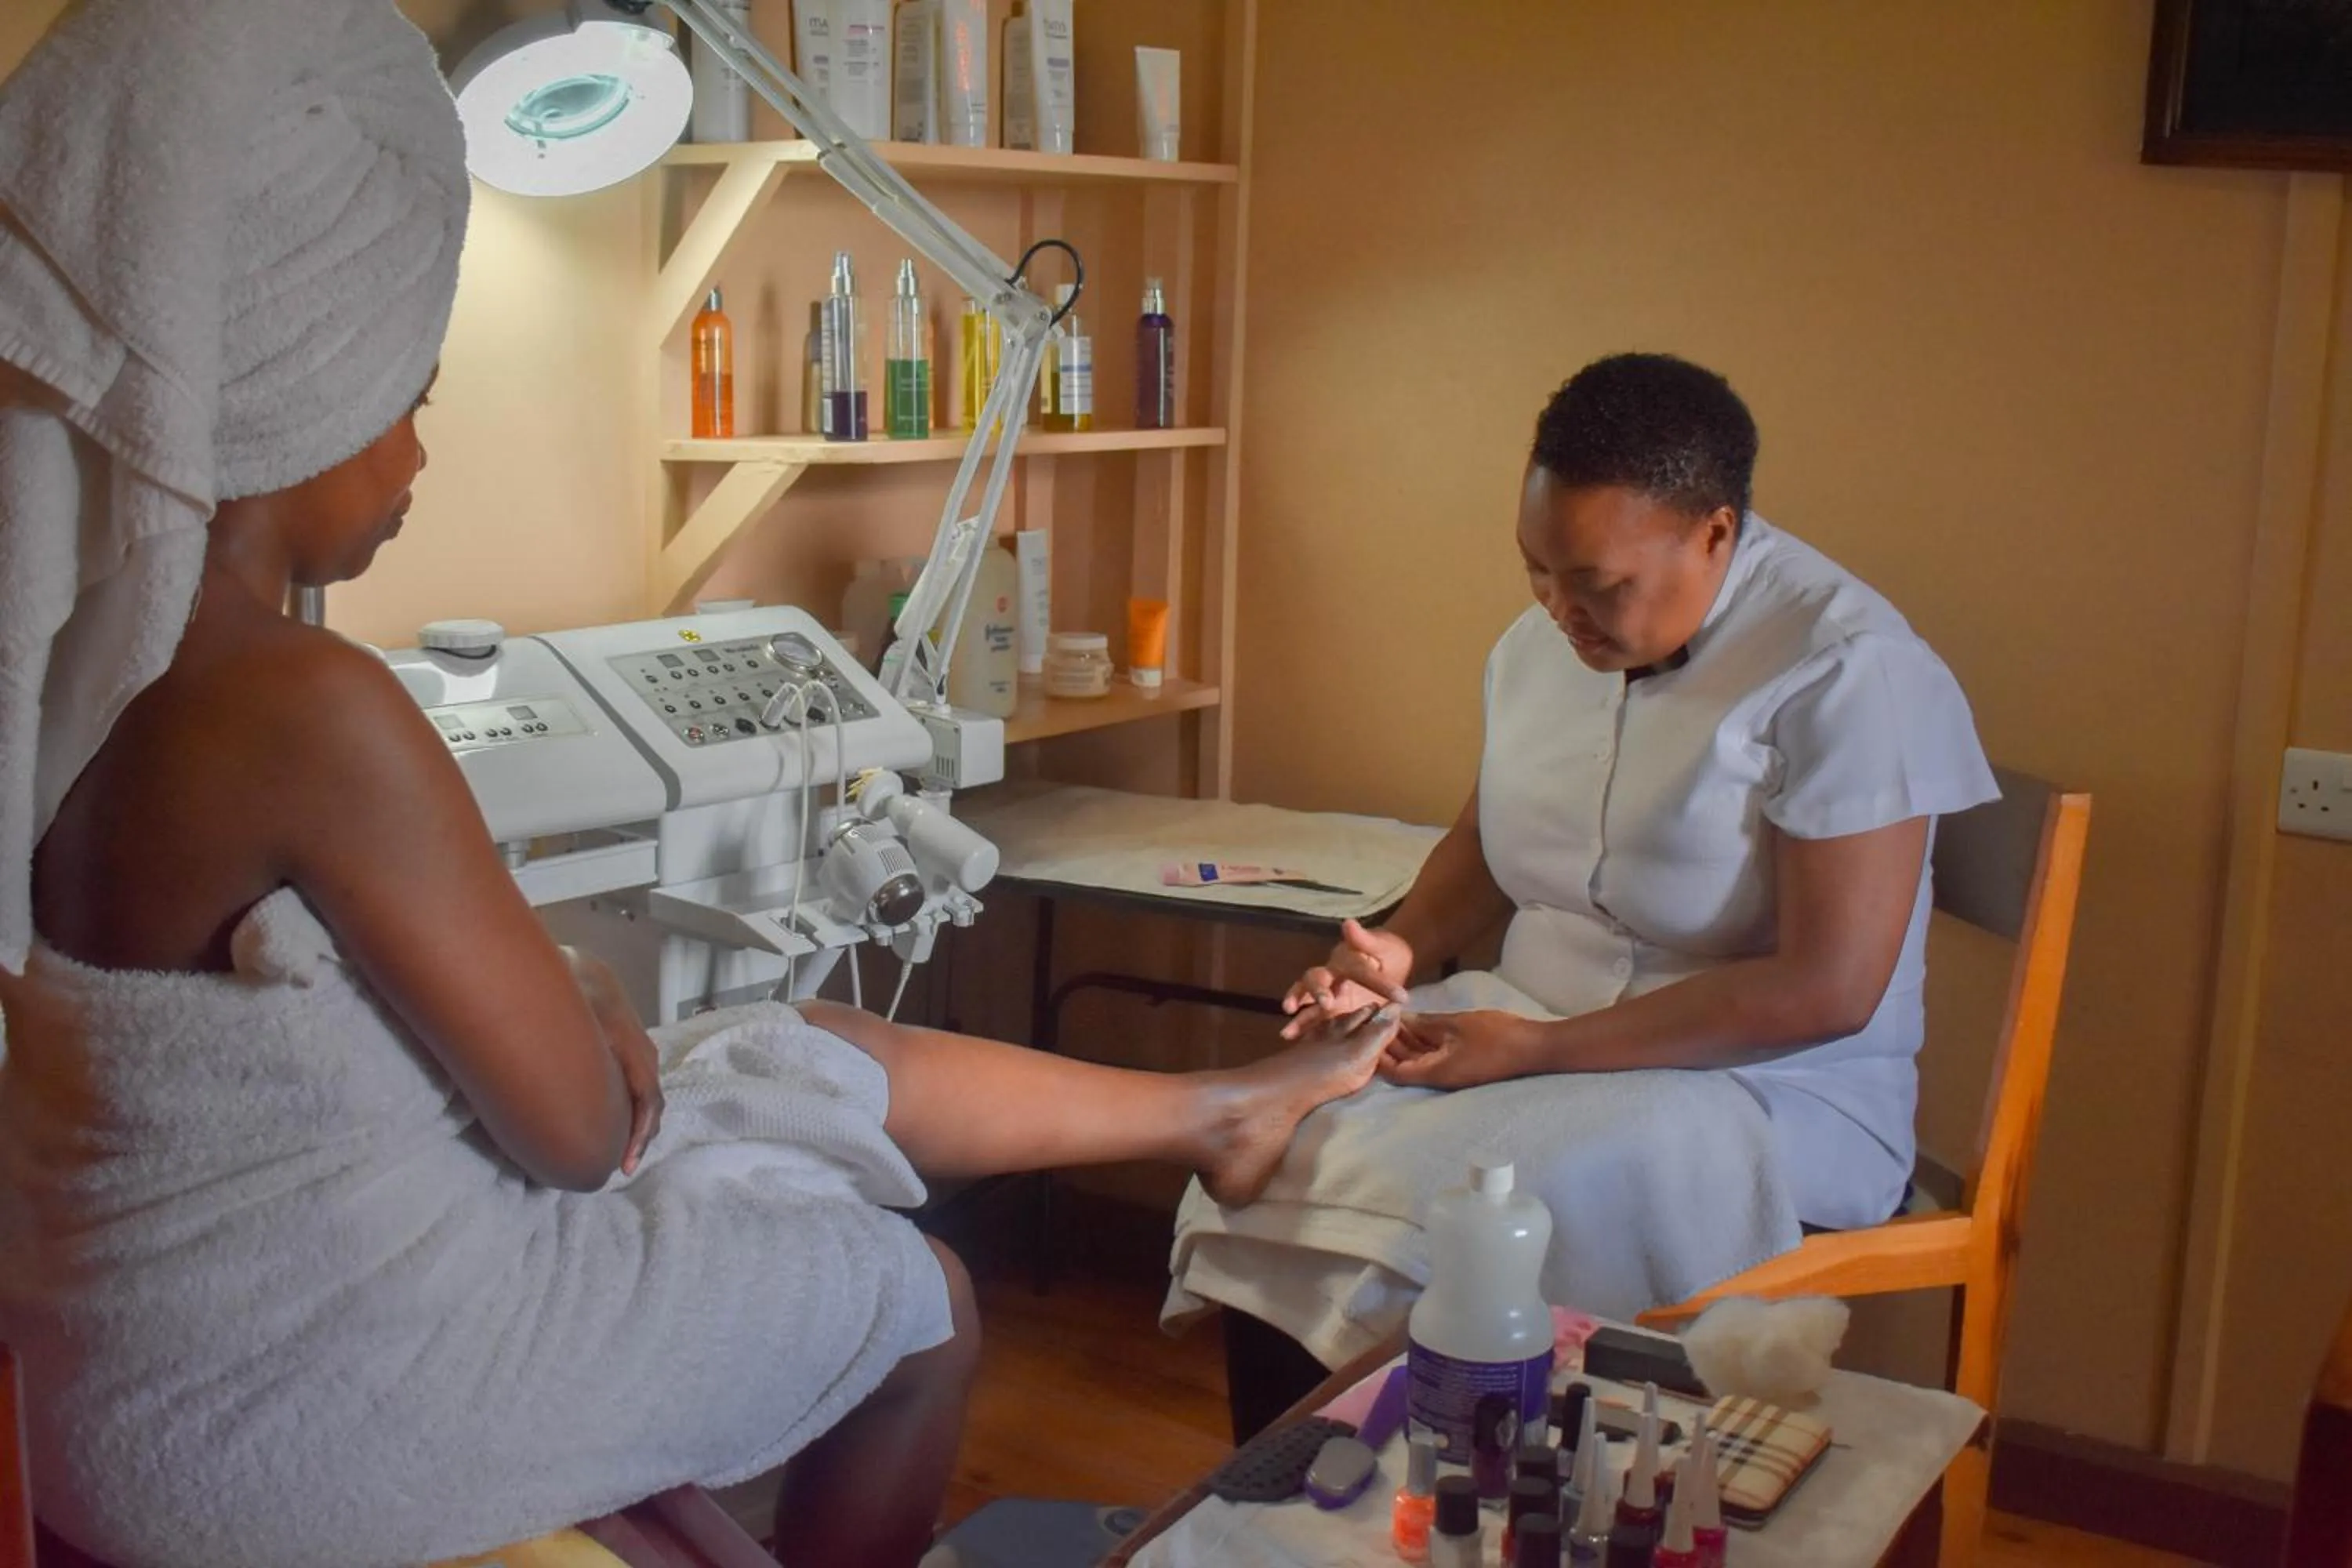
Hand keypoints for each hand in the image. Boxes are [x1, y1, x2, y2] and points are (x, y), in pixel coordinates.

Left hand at [568, 950, 663, 1174]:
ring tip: (619, 1154)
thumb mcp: (574, 1017)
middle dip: (639, 1138)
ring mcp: (641, 1052)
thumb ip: (570, 1048)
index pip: (648, 1100)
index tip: (624, 1163)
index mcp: (634, 1049)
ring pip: (646, 1098)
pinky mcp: (631, 1054)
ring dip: (636, 1126)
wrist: (583, 971)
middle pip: (651, 1105)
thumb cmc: (575, 992)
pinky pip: (638, 1088)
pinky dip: (631, 1110)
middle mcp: (644, 1053)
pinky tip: (614, 1124)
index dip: (639, 1134)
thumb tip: (560, 1086)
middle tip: (619, 1167)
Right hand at [1280, 919, 1413, 1039]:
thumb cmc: (1386, 953)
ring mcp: (1329, 994)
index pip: (1359, 970)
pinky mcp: (1329, 1011)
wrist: (1388, 964)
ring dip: (1300, 1014)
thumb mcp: (1383, 946)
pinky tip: (1291, 1038)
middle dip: (1318, 991)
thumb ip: (1367, 939)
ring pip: (1307, 1000)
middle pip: (1316, 979)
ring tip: (1289, 1028)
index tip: (1402, 996)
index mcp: (1348, 960)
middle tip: (1326, 1002)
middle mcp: (1332, 976)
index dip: (1378, 983)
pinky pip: (1313, 1018)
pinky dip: (1302, 1027)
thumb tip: (1348, 924)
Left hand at [1378, 1010, 1537, 1089]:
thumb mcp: (1456, 1024)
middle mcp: (1440, 1076)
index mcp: (1435, 1071)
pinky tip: (1415, 1024)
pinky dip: (1422, 1042)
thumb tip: (1402, 1020)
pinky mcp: (1462, 1064)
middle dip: (1388, 1045)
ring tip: (1391, 1018)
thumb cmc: (1497, 1035)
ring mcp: (1452, 1072)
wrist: (1535, 1047)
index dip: (1378, 1055)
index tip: (1367, 1033)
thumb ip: (1427, 1024)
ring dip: (1405, 1042)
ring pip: (1419, 1059)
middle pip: (1404, 1065)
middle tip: (1376, 1020)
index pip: (1395, 1072)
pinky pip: (1434, 1055)